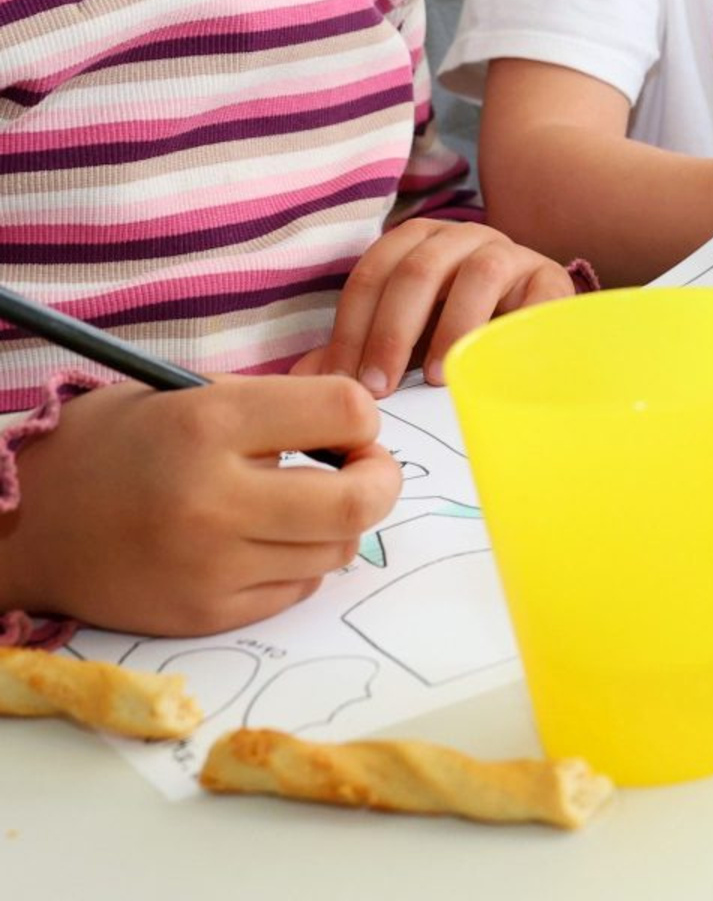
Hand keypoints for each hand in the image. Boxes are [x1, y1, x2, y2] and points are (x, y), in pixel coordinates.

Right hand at [0, 377, 399, 635]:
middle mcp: (214, 499)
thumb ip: (276, 407)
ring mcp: (210, 566)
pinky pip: (297, 589)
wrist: (26, 524)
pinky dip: (301, 562)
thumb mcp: (190, 394)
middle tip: (361, 467)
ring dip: (339, 523)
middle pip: (361, 499)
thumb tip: (360, 429)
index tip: (346, 425)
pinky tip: (266, 539)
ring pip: (338, 550)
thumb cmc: (115, 445)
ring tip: (303, 502)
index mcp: (210, 424)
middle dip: (379, 478)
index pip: (347, 411)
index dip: (362, 417)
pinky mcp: (204, 615)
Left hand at [295, 219, 576, 393]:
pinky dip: (513, 328)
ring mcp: (509, 253)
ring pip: (478, 273)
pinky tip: (496, 366)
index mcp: (417, 244)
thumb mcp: (402, 341)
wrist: (533, 326)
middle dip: (393, 332)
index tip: (344, 382)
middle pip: (418, 270)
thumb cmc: (455, 333)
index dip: (352, 328)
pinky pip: (536, 295)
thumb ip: (358, 352)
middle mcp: (461, 237)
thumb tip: (302, 379)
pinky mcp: (551, 278)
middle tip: (381, 388)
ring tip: (440, 378)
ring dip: (453, 327)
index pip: (373, 274)